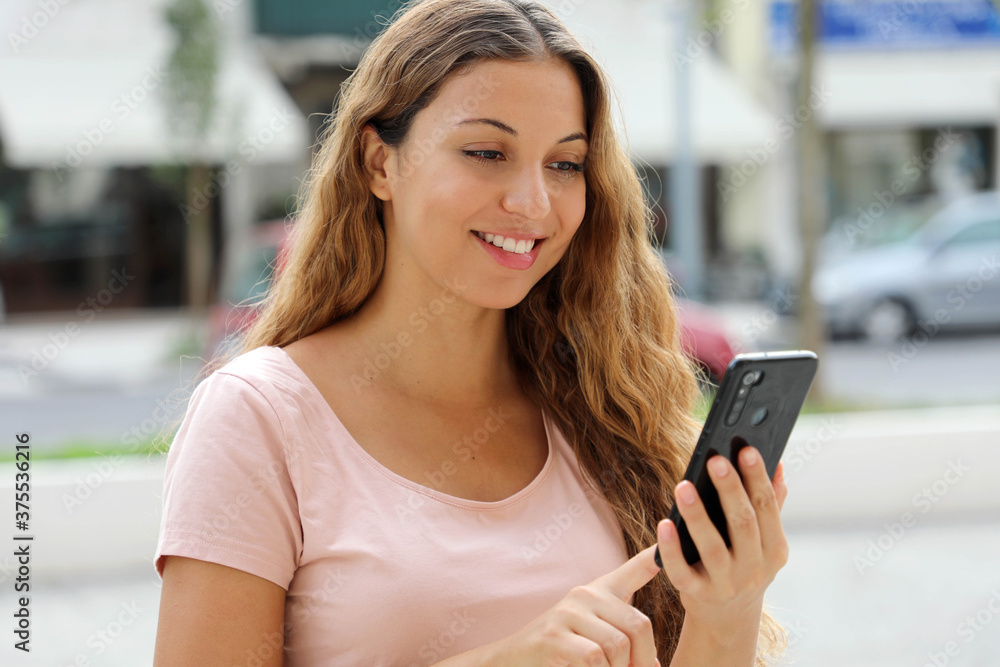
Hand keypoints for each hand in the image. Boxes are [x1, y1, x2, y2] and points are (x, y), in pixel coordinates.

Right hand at [490, 544, 663, 666]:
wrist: (513, 660)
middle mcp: (584, 594)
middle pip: (638, 625)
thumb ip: (623, 640)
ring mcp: (568, 613)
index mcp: (598, 592)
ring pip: (618, 646)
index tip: (674, 532)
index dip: (656, 557)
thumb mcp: (593, 636)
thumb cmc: (560, 651)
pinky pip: (594, 659)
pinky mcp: (554, 636)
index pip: (634, 569)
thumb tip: (656, 664)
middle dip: (644, 660)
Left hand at [656, 448, 789, 640]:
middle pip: (743, 524)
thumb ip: (771, 504)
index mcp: (775, 550)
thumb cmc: (744, 564)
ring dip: (698, 515)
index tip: (746, 450)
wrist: (728, 617)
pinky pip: (682, 571)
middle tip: (715, 460)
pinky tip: (664, 523)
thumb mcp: (764, 541)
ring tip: (683, 486)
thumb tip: (778, 464)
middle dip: (730, 490)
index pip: (767, 508)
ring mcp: (726, 584)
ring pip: (712, 547)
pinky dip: (672, 548)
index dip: (757, 478)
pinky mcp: (697, 595)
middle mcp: (754, 569)